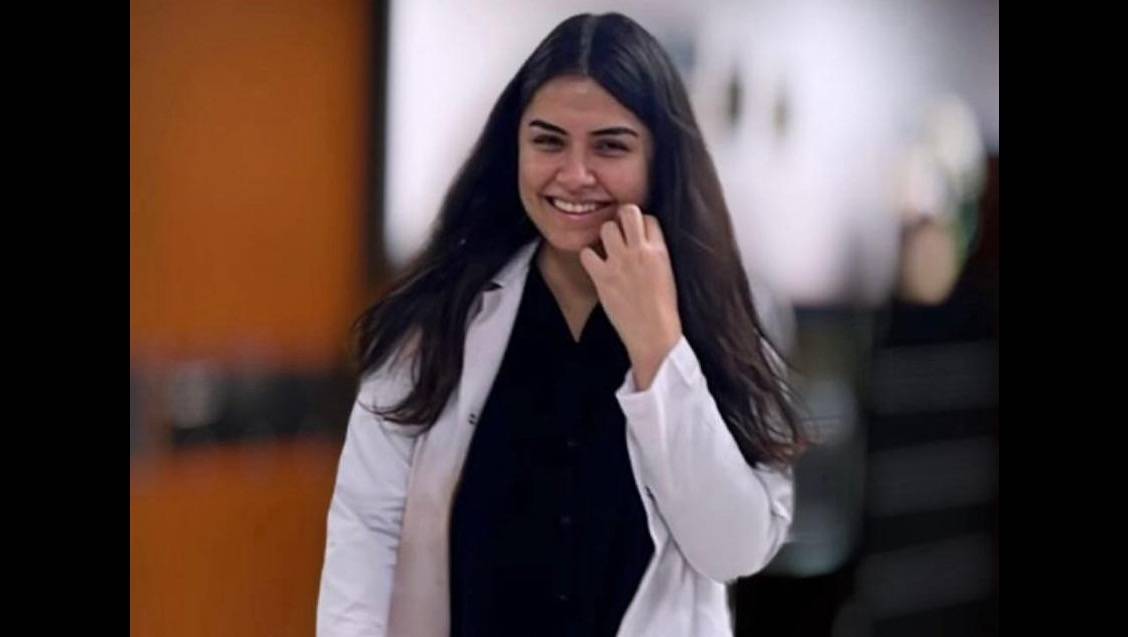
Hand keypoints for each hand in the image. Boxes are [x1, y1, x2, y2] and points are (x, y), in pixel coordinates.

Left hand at [579, 204, 682, 390]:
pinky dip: (588, 258)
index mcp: (660, 251)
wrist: (654, 335)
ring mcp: (620, 263)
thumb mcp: (668, 274)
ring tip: (608, 250)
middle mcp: (639, 252)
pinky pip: (586, 253)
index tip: (637, 236)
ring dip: (605, 236)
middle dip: (622, 217)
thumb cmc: (663, 309)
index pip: (649, 218)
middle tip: (619, 231)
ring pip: (606, 228)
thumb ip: (656, 255)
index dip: (641, 224)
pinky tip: (596, 266)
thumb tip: (645, 243)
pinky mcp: (603, 278)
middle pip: (628, 212)